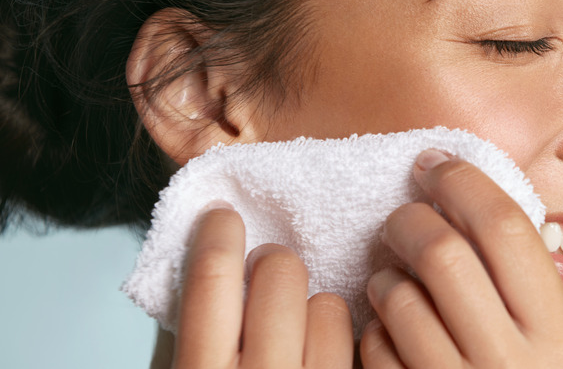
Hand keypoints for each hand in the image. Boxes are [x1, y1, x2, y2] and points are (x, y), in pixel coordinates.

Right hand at [173, 208, 353, 368]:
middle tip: (264, 271)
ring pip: (327, 303)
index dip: (218, 232)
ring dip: (311, 306)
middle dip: (272, 260)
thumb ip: (195, 332)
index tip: (223, 216)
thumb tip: (203, 262)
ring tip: (294, 332)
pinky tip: (318, 354)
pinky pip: (358, 338)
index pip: (212, 275)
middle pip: (279, 272)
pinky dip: (337, 337)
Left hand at [360, 150, 562, 367]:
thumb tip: (468, 199)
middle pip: (443, 251)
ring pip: (398, 295)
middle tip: (402, 218)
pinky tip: (389, 329)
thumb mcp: (556, 345)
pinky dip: (373, 325)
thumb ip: (529, 285)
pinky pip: (374, 344)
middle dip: (410, 220)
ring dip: (386, 275)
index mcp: (562, 337)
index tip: (435, 164)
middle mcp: (515, 366)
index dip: (463, 182)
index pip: (506, 228)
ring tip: (393, 279)